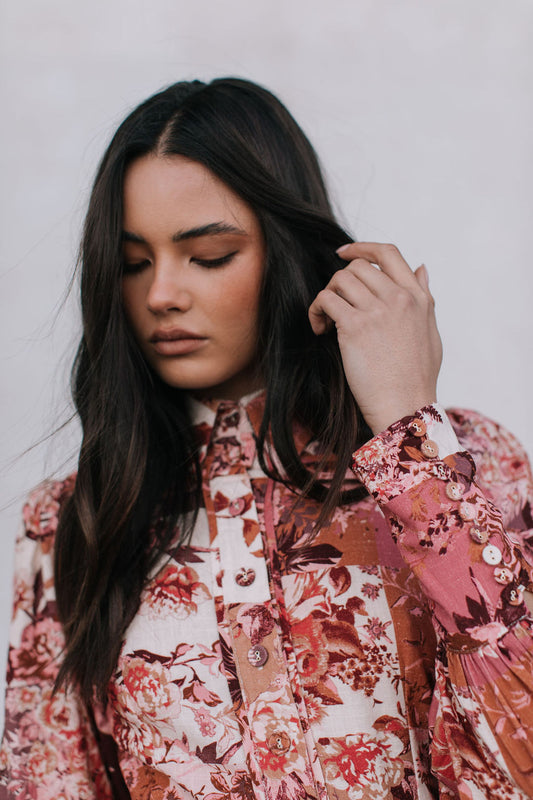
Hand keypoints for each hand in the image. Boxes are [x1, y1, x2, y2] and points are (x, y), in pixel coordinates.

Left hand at [308, 242, 442, 434]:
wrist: (405, 406)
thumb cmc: (417, 377)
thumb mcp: (431, 331)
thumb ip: (426, 297)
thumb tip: (421, 267)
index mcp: (418, 297)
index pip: (388, 253)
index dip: (361, 248)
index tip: (343, 254)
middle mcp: (399, 298)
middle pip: (358, 267)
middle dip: (339, 282)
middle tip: (334, 305)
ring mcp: (378, 310)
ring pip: (339, 280)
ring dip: (327, 297)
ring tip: (326, 321)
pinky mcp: (355, 327)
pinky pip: (326, 300)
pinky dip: (316, 311)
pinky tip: (320, 329)